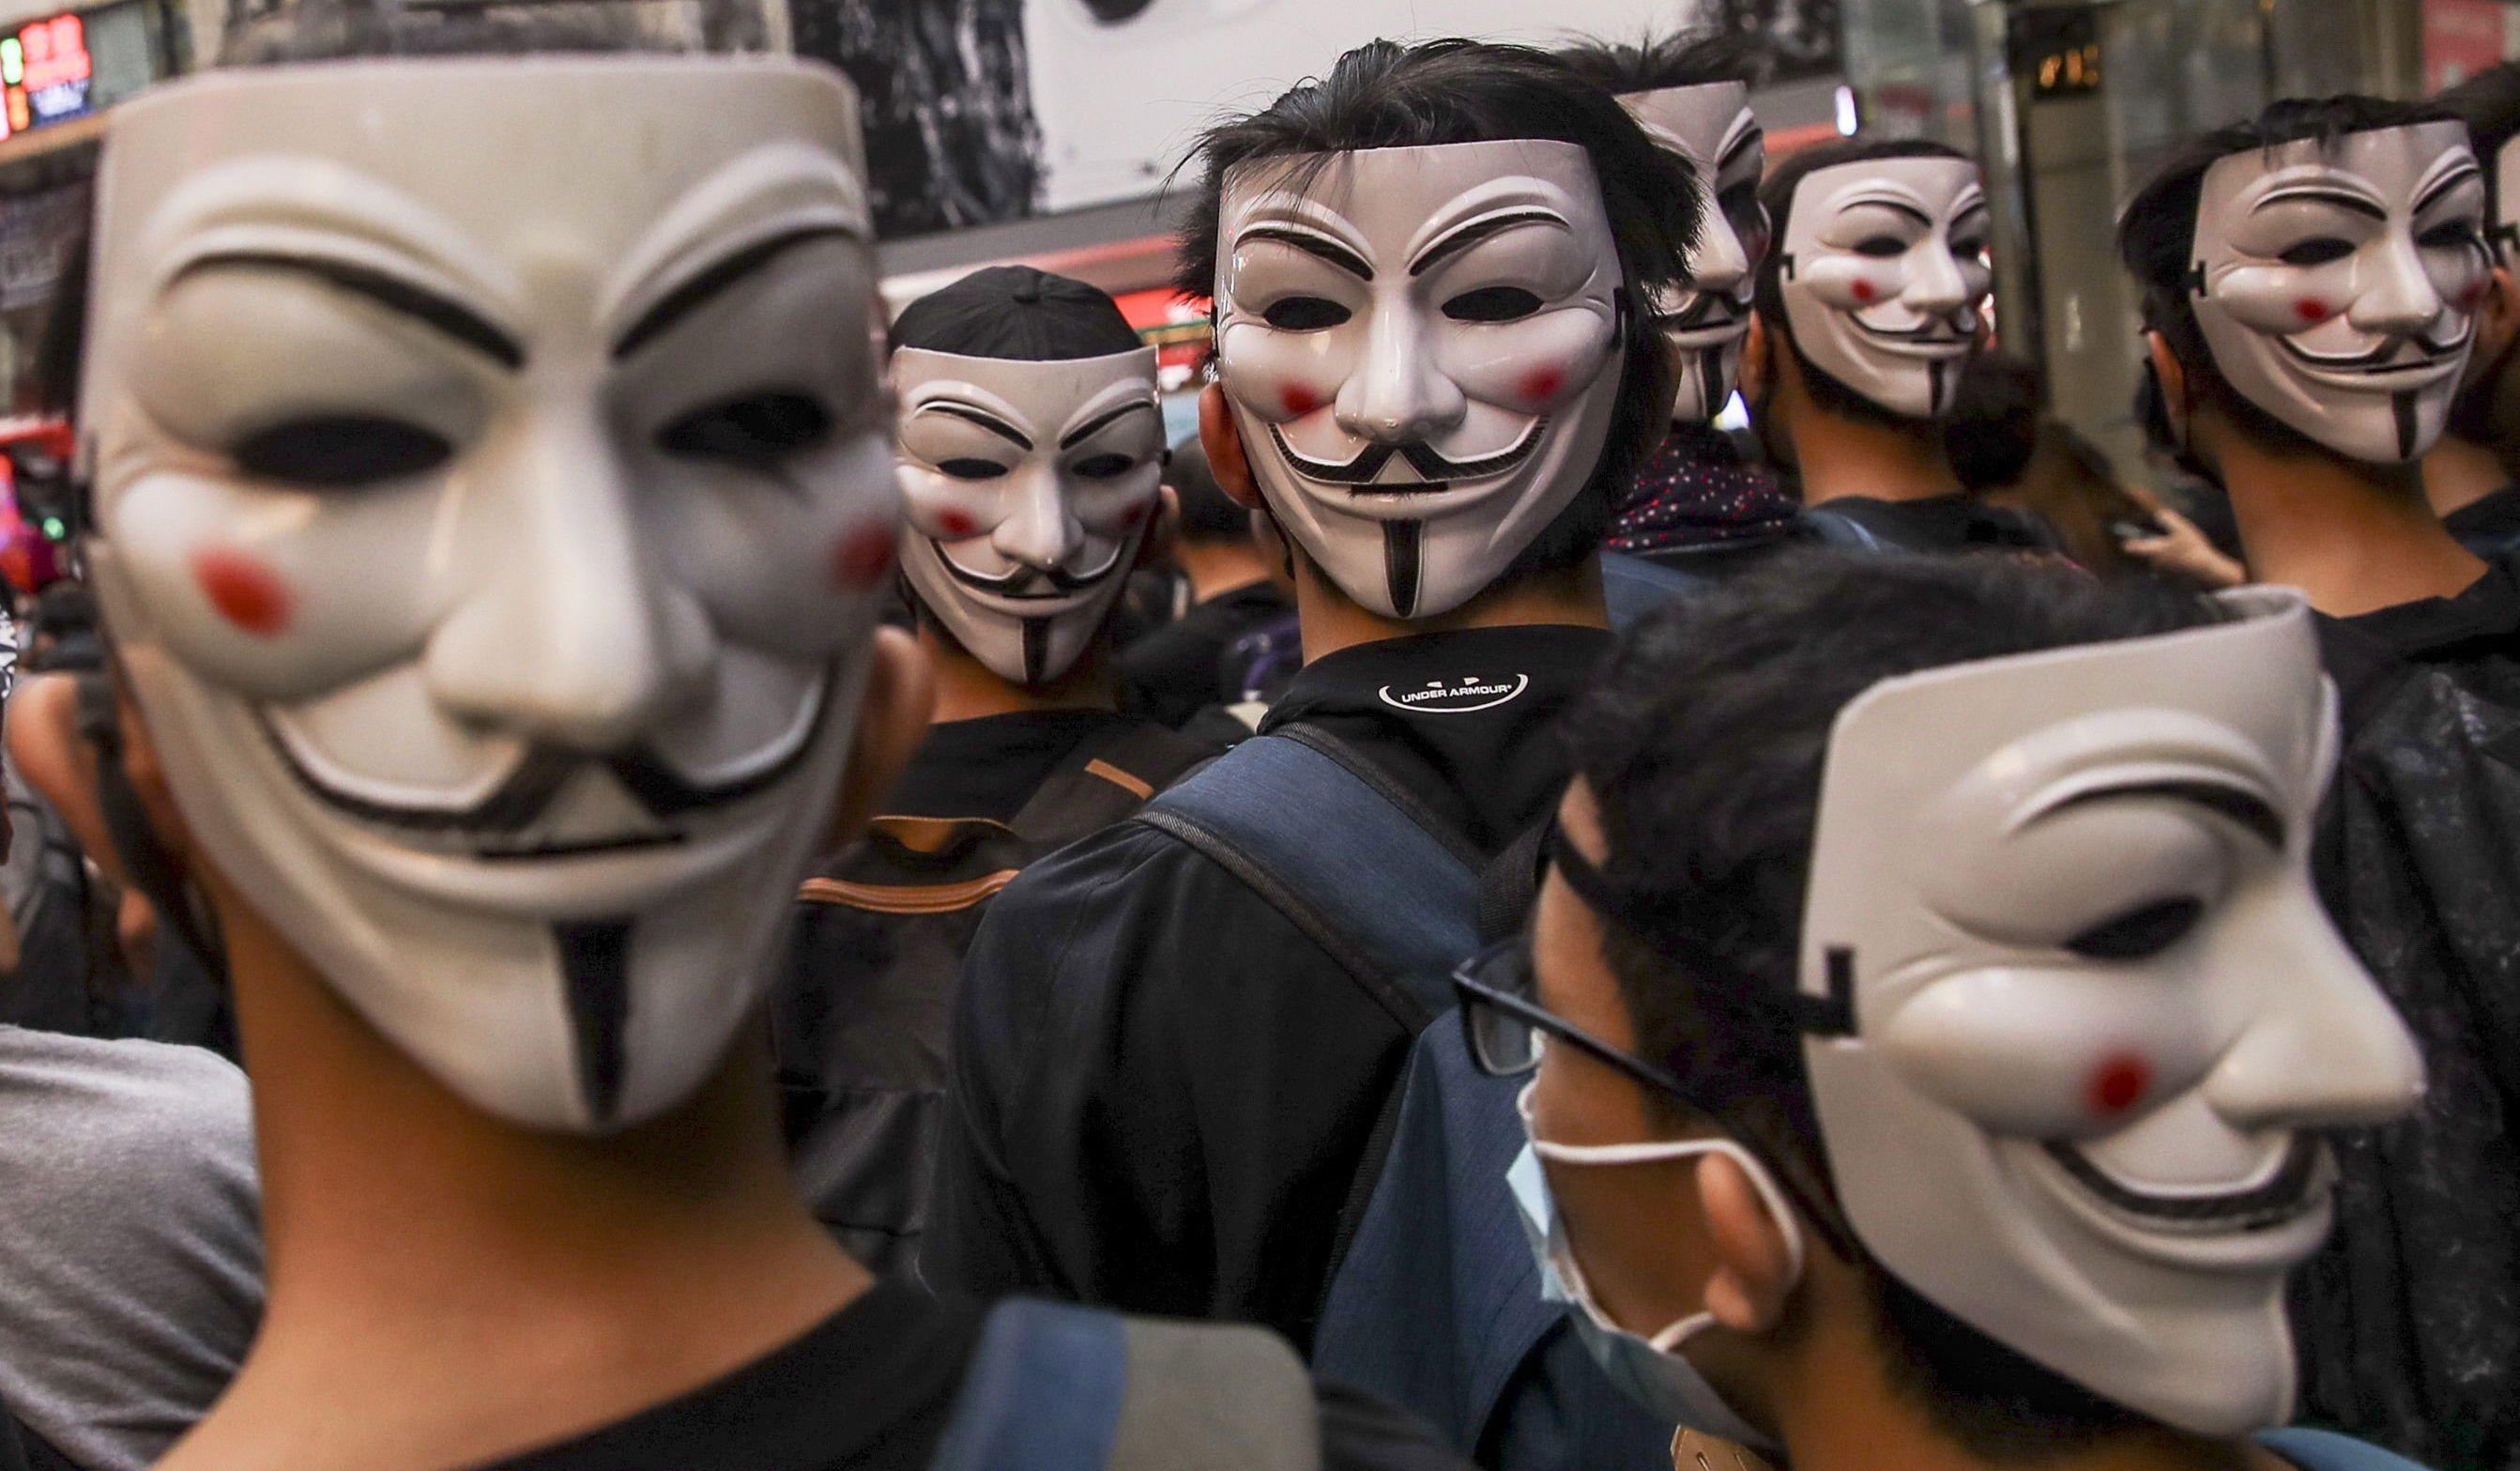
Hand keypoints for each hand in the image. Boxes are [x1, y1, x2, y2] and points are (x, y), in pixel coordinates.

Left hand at [2121, 506, 2245, 589]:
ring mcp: (2164, 573)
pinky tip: (2187, 560)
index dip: (2129, 545)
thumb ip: (2168, 520)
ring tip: (2181, 550)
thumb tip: (2158, 514)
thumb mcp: (2181, 529)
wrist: (2205, 571)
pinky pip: (2171, 570)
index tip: (2125, 544)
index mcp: (2154, 551)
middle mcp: (2155, 564)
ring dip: (2166, 557)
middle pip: (2150, 554)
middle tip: (2167, 541)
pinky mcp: (2174, 579)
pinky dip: (2175, 565)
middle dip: (2156, 548)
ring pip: (2160, 563)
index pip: (2135, 548)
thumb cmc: (2192, 548)